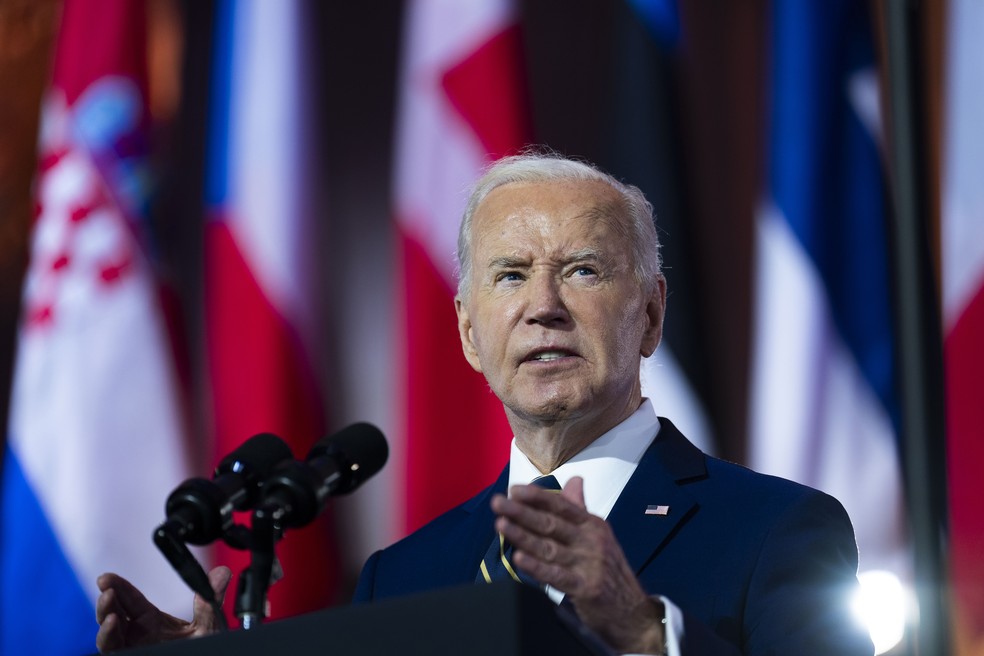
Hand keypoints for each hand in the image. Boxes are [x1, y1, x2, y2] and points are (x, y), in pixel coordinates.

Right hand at [95, 566, 230, 652]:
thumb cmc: (202, 651)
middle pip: (113, 614)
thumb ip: (209, 602)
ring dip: (105, 622)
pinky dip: (108, 639)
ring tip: (111, 615)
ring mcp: (131, 648)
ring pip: (108, 636)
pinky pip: (113, 651)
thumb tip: (223, 572)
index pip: (130, 599)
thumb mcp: (206, 627)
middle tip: (107, 589)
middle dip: (107, 602)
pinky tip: (113, 627)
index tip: (107, 577)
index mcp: (151, 621)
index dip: (119, 586)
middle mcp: (136, 635)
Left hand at [492, 477, 664, 653]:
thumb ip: (580, 510)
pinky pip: (556, 575)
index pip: (562, 506)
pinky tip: (519, 557)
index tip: (514, 489)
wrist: (632, 612)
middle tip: (497, 502)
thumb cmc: (609, 570)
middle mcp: (591, 541)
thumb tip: (574, 480)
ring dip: (522, 535)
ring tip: (500, 524)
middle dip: (521, 512)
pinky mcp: (585, 587)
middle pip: (551, 523)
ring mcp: (589, 564)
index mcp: (593, 525)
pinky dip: (536, 566)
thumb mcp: (598, 536)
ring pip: (549, 547)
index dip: (537, 497)